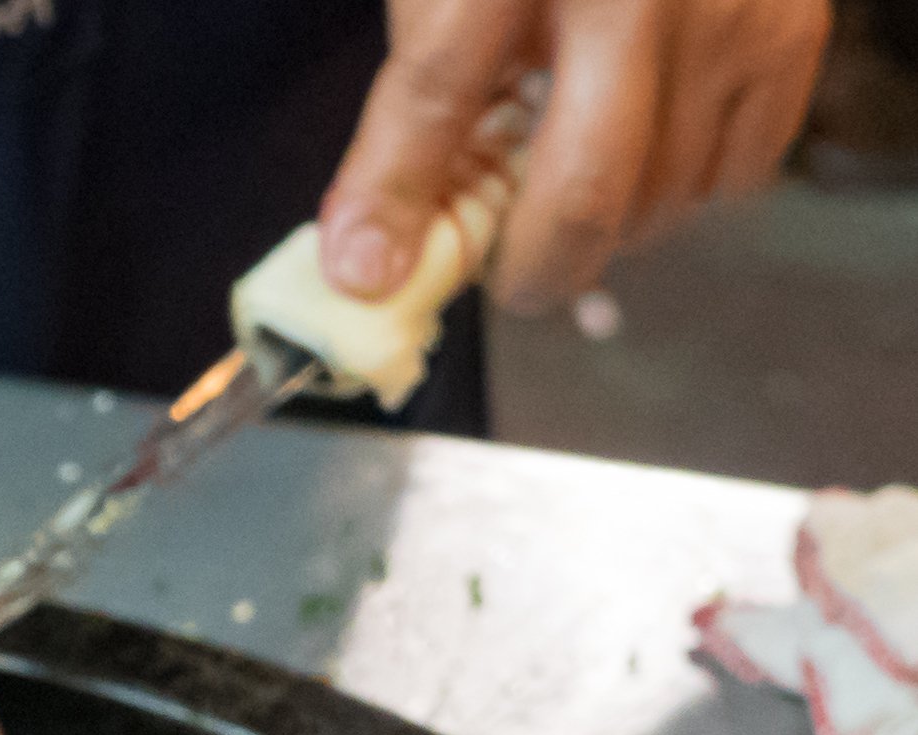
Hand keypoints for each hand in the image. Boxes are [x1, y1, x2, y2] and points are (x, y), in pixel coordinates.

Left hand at [319, 0, 827, 316]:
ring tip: (580, 170)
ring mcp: (729, 12)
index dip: (396, 200)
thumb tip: (372, 252)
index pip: (439, 90)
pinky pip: (736, 176)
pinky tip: (651, 143)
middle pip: (584, 185)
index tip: (373, 277)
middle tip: (509, 269)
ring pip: (663, 198)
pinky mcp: (793, 31)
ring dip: (609, 225)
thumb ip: (419, 110)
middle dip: (534, 265)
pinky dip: (684, 191)